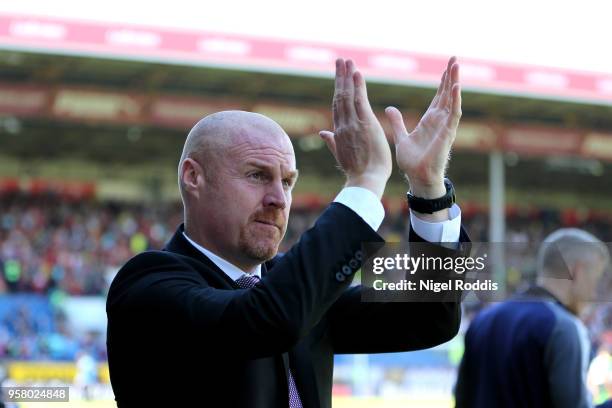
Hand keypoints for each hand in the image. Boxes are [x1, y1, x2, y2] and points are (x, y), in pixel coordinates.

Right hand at [320, 58, 391, 198]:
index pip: (338, 106)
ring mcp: (353, 123)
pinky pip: (360, 101)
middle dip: (340, 77)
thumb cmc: (357, 171)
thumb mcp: (341, 155)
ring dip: (347, 76)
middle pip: (340, 96)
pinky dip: (358, 86)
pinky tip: (356, 73)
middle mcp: (343, 125)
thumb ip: (332, 142)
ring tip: (347, 61)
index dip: (338, 89)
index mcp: (339, 131)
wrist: (364, 180)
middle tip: (340, 60)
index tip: (339, 76)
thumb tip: (322, 133)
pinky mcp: (364, 124)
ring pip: (348, 95)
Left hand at [385, 56, 461, 198]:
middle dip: (450, 76)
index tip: (444, 66)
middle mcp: (439, 121)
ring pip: (452, 100)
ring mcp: (444, 126)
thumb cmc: (412, 162)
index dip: (441, 82)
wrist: (417, 178)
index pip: (438, 97)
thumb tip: (389, 108)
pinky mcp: (447, 134)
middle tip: (454, 58)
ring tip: (456, 66)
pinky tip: (456, 87)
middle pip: (447, 94)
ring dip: (454, 83)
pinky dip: (455, 100)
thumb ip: (397, 122)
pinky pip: (453, 114)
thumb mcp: (401, 137)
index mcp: (429, 121)